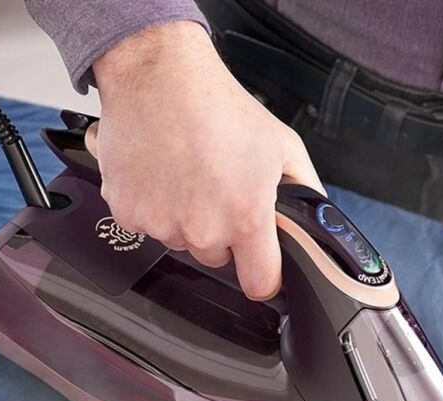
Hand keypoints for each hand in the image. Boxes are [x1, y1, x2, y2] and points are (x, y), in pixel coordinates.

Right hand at [89, 21, 323, 299]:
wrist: (158, 76)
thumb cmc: (218, 105)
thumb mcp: (282, 145)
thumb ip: (306, 191)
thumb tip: (315, 222)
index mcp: (246, 217)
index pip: (259, 283)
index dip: (262, 278)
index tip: (258, 271)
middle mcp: (203, 228)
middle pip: (215, 257)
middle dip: (219, 233)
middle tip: (215, 191)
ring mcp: (161, 223)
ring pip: (179, 240)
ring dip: (183, 218)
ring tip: (185, 174)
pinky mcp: (128, 213)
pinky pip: (146, 225)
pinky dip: (151, 207)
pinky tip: (160, 174)